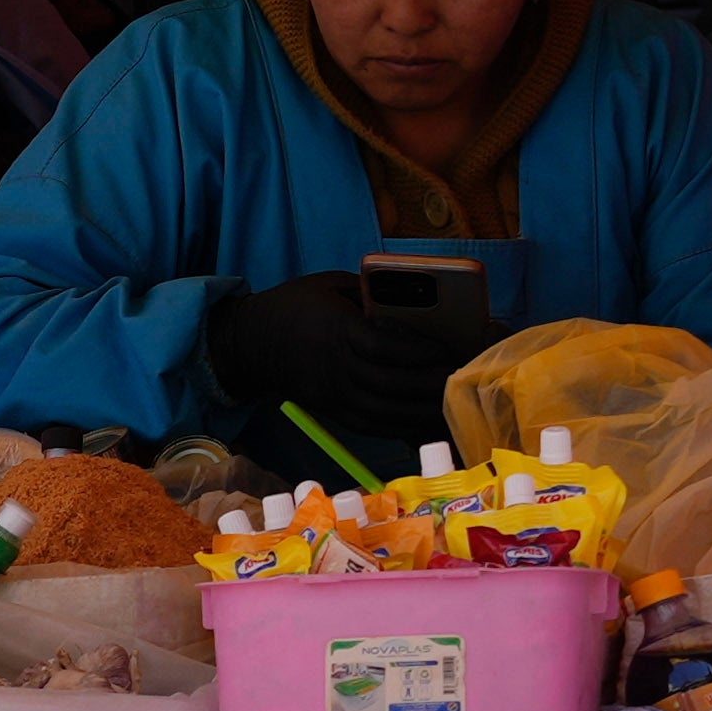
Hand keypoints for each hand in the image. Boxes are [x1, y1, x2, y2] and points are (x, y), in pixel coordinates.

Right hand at [203, 275, 483, 470]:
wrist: (249, 340)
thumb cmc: (297, 304)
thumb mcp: (331, 284)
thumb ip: (371, 293)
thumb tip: (420, 301)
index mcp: (334, 330)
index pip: (378, 346)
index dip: (414, 350)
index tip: (444, 348)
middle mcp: (333, 367)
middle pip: (386, 383)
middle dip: (428, 384)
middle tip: (462, 379)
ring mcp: (331, 394)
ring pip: (381, 411)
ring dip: (419, 411)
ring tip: (452, 403)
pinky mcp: (330, 412)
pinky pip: (370, 425)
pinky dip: (400, 426)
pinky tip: (425, 421)